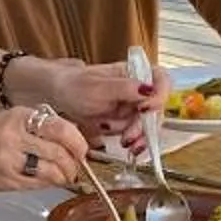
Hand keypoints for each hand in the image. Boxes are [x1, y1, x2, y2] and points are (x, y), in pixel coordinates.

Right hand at [0, 104, 90, 190]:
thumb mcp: (10, 119)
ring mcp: (9, 160)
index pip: (61, 129)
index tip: (82, 150)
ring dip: (63, 177)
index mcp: (18, 117)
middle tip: (76, 167)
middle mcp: (14, 136)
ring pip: (52, 172)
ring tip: (63, 176)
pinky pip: (38, 184)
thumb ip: (38, 127)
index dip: (78, 143)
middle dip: (74, 164)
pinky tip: (45, 181)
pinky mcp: (6, 180)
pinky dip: (48, 184)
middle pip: (60, 153)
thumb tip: (71, 140)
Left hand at [36, 57, 155, 140]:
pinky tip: (128, 148)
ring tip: (125, 143)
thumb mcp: (98, 87)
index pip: (161, 79)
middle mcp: (139, 90)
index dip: (160, 94)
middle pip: (156, 108)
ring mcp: (134, 107)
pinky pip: (138, 134)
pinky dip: (134, 142)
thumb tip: (149, 89)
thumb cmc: (75, 86)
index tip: (147, 108)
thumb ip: (124, 88)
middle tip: (130, 137)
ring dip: (138, 136)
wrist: (59, 98)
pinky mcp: (128, 122)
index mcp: (135, 73)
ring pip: (148, 125)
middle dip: (145, 125)